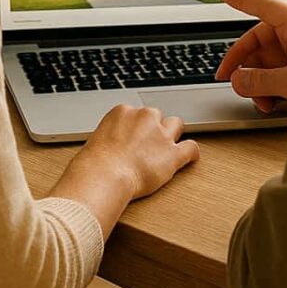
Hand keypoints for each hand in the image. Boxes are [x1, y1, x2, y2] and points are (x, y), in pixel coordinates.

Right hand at [65, 103, 200, 208]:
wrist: (104, 176)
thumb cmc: (95, 163)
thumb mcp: (96, 139)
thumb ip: (111, 136)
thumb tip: (114, 143)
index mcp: (124, 111)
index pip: (136, 113)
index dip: (136, 127)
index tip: (134, 138)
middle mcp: (145, 117)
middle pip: (156, 116)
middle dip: (154, 128)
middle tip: (147, 145)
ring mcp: (161, 135)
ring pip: (176, 124)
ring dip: (172, 134)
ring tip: (168, 147)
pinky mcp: (173, 154)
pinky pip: (191, 148)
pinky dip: (191, 153)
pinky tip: (190, 158)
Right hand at [215, 0, 286, 111]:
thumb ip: (259, 81)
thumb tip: (237, 81)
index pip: (260, 4)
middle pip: (258, 40)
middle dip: (245, 65)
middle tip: (229, 81)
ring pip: (266, 59)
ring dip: (258, 81)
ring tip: (261, 100)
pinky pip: (279, 69)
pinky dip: (271, 86)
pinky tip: (271, 102)